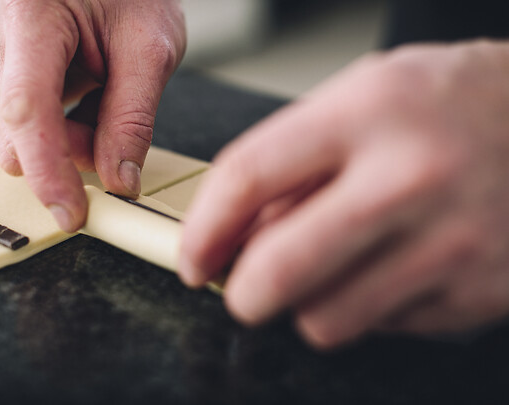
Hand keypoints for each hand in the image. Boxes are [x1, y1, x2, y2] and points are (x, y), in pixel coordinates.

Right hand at [0, 0, 185, 230]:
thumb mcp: (150, 49)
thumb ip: (132, 118)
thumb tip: (119, 180)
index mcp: (32, 18)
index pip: (29, 110)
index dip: (49, 170)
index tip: (72, 213)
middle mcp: (2, 39)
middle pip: (23, 132)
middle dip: (74, 149)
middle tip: (118, 123)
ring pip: (24, 136)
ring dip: (72, 139)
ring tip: (106, 96)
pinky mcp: (8, 74)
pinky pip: (31, 125)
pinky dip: (66, 128)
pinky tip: (89, 97)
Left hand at [180, 40, 508, 347]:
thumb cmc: (447, 105)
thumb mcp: (363, 98)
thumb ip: (294, 162)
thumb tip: (236, 233)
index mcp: (370, 113)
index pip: (248, 177)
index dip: (203, 228)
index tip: (192, 257)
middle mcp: (410, 179)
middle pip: (279, 269)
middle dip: (241, 293)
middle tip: (241, 287)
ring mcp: (450, 244)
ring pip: (324, 319)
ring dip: (308, 301)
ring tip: (333, 266)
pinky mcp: (476, 294)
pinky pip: (382, 327)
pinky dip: (368, 306)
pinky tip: (390, 267)